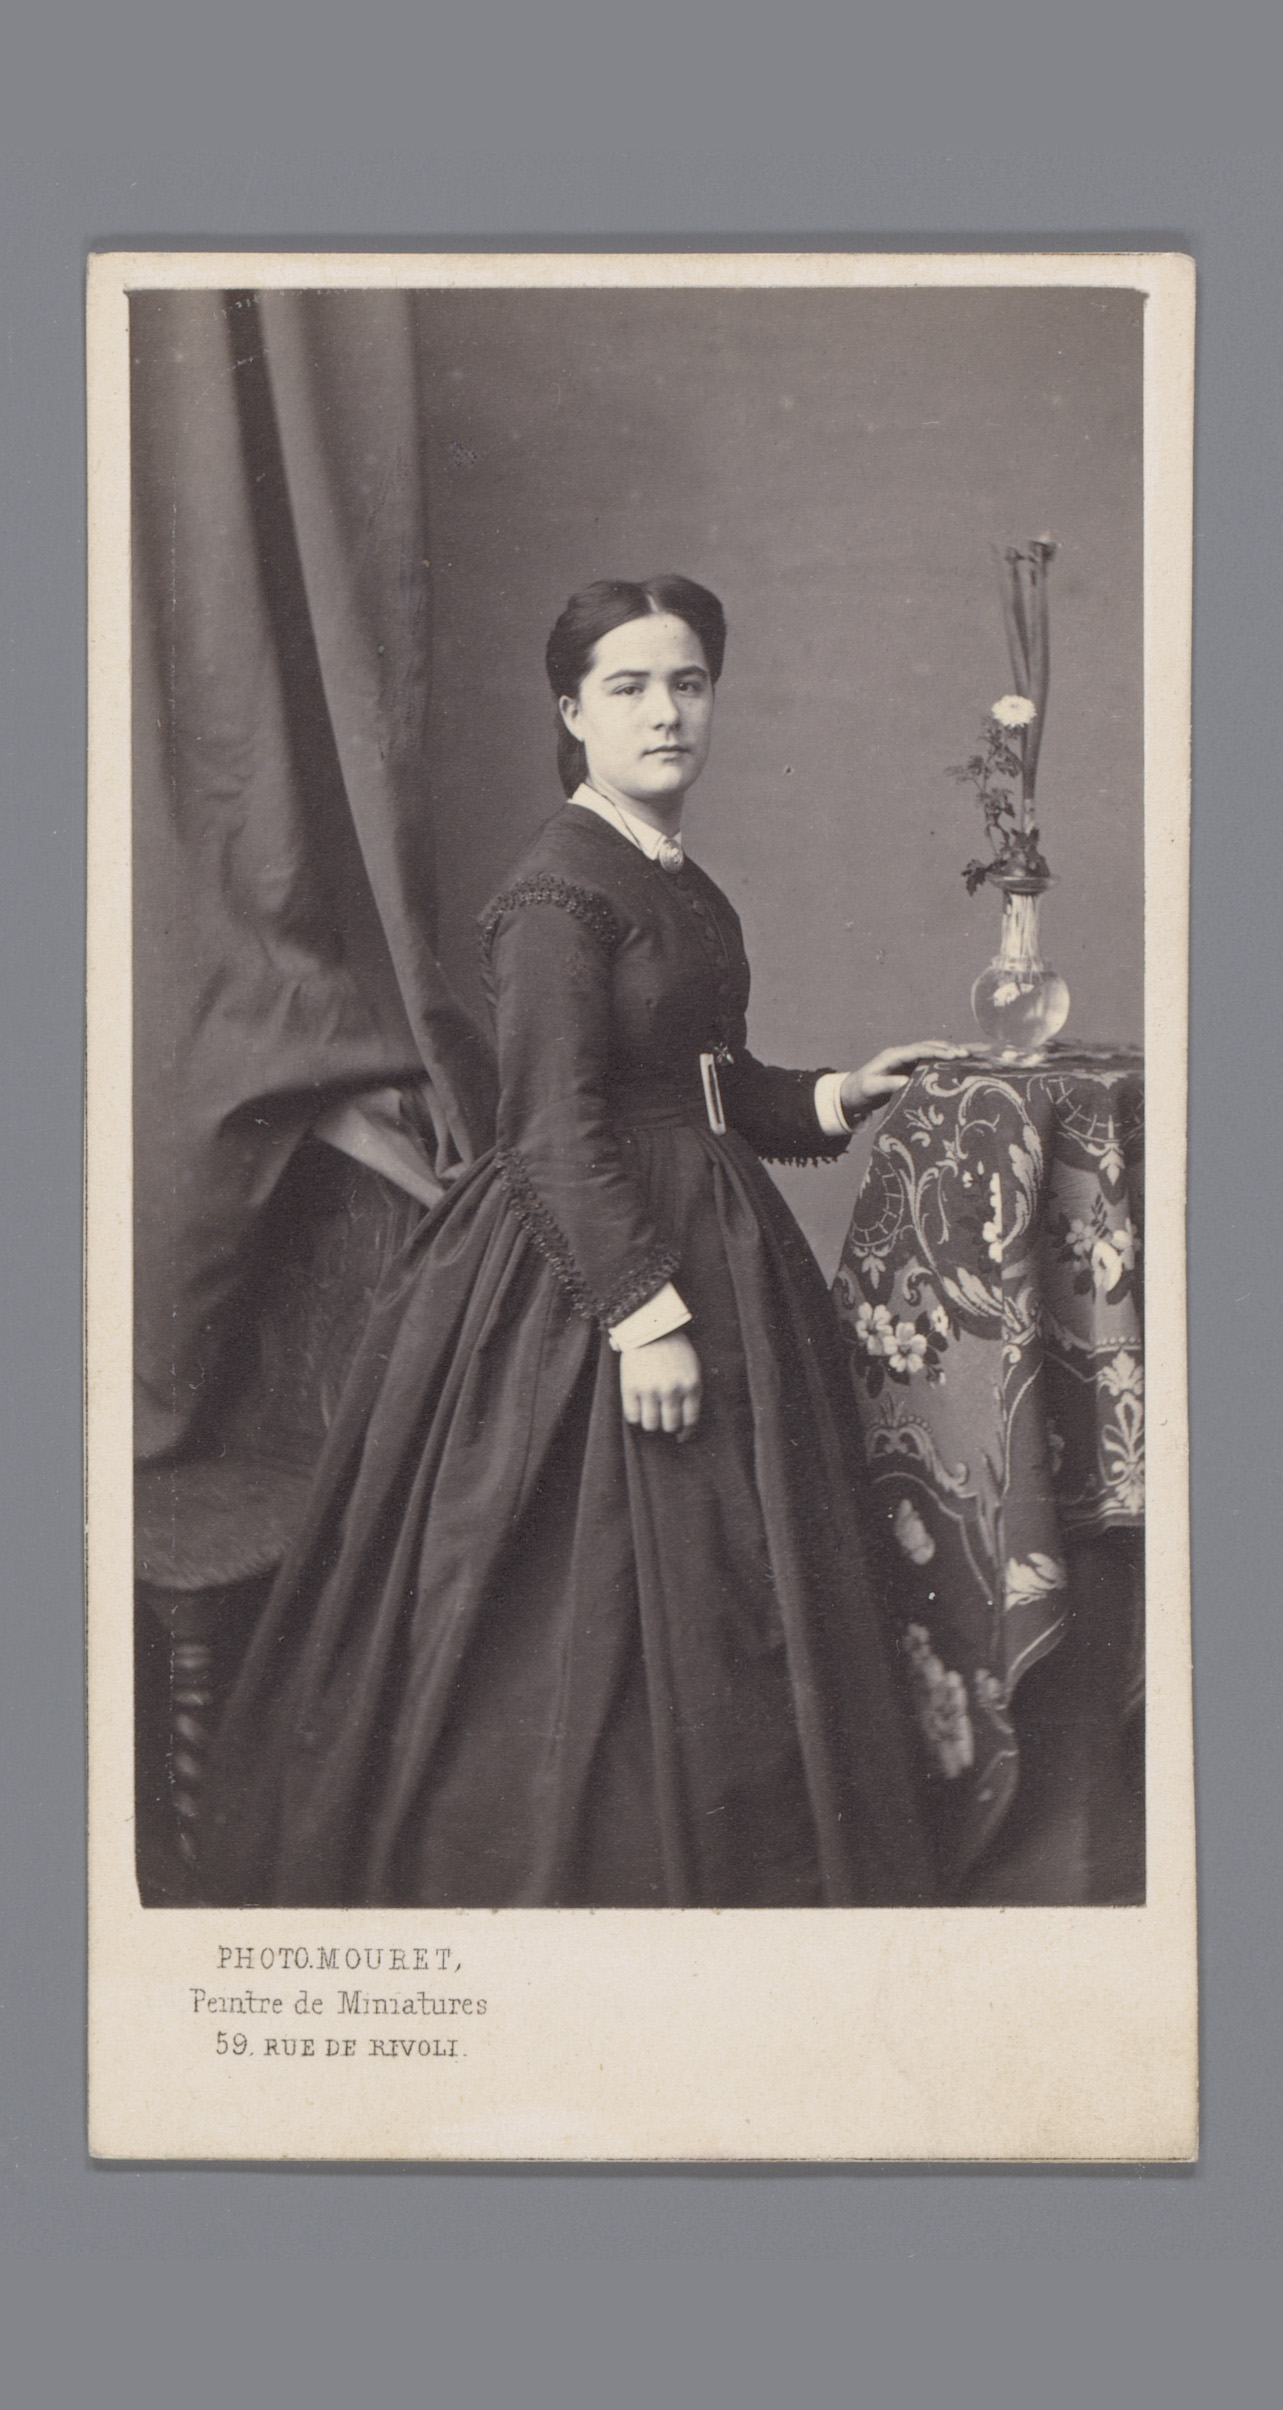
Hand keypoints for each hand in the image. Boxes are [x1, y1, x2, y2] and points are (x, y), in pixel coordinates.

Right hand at [620, 1331, 702, 1435]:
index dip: (686, 1432)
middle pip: (670, 1425)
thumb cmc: (673, 1348)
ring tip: (649, 1412)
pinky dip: (635, 1416)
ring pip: (651, 1425)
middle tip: (663, 1419)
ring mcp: (650, 1389)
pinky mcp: (631, 1387)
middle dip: (668, 1425)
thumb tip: (686, 1425)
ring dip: (651, 1422)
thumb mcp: (692, 1368)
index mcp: (691, 1385)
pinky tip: (637, 1407)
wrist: (649, 1326)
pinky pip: (632, 1416)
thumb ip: (691, 1392)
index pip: (690, 1420)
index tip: (681, 1436)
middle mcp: (672, 1390)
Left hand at [840, 1041, 969, 1119]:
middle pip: (930, 1046)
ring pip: (934, 1050)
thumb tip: (906, 1082)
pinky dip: (948, 1059)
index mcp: (894, 1055)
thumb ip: (887, 1085)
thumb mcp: (871, 1089)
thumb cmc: (861, 1090)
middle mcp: (903, 1053)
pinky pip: (933, 1060)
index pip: (919, 1050)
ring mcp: (908, 1059)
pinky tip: (963, 1061)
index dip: (937, 1051)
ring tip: (973, 1053)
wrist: (853, 1092)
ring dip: (952, 1051)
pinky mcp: (913, 1066)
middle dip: (950, 1049)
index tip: (954, 1055)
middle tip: (969, 1055)